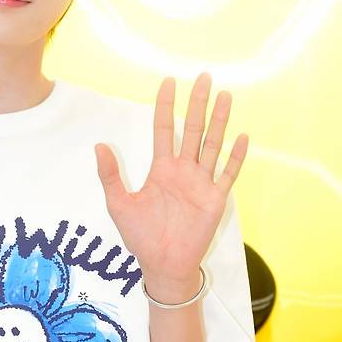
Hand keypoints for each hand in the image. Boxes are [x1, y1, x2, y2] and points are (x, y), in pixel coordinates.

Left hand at [94, 72, 248, 285]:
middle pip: (193, 130)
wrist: (161, 265)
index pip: (164, 129)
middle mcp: (183, 171)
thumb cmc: (140, 236)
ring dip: (219, 122)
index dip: (166, 106)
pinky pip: (227, 174)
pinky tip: (242, 137)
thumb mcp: (119, 204)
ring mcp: (201, 183)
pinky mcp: (214, 199)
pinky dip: (235, 157)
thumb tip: (99, 145)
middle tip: (205, 77)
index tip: (168, 82)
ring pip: (213, 145)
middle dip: (198, 104)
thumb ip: (110, 175)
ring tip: (226, 96)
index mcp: (161, 169)